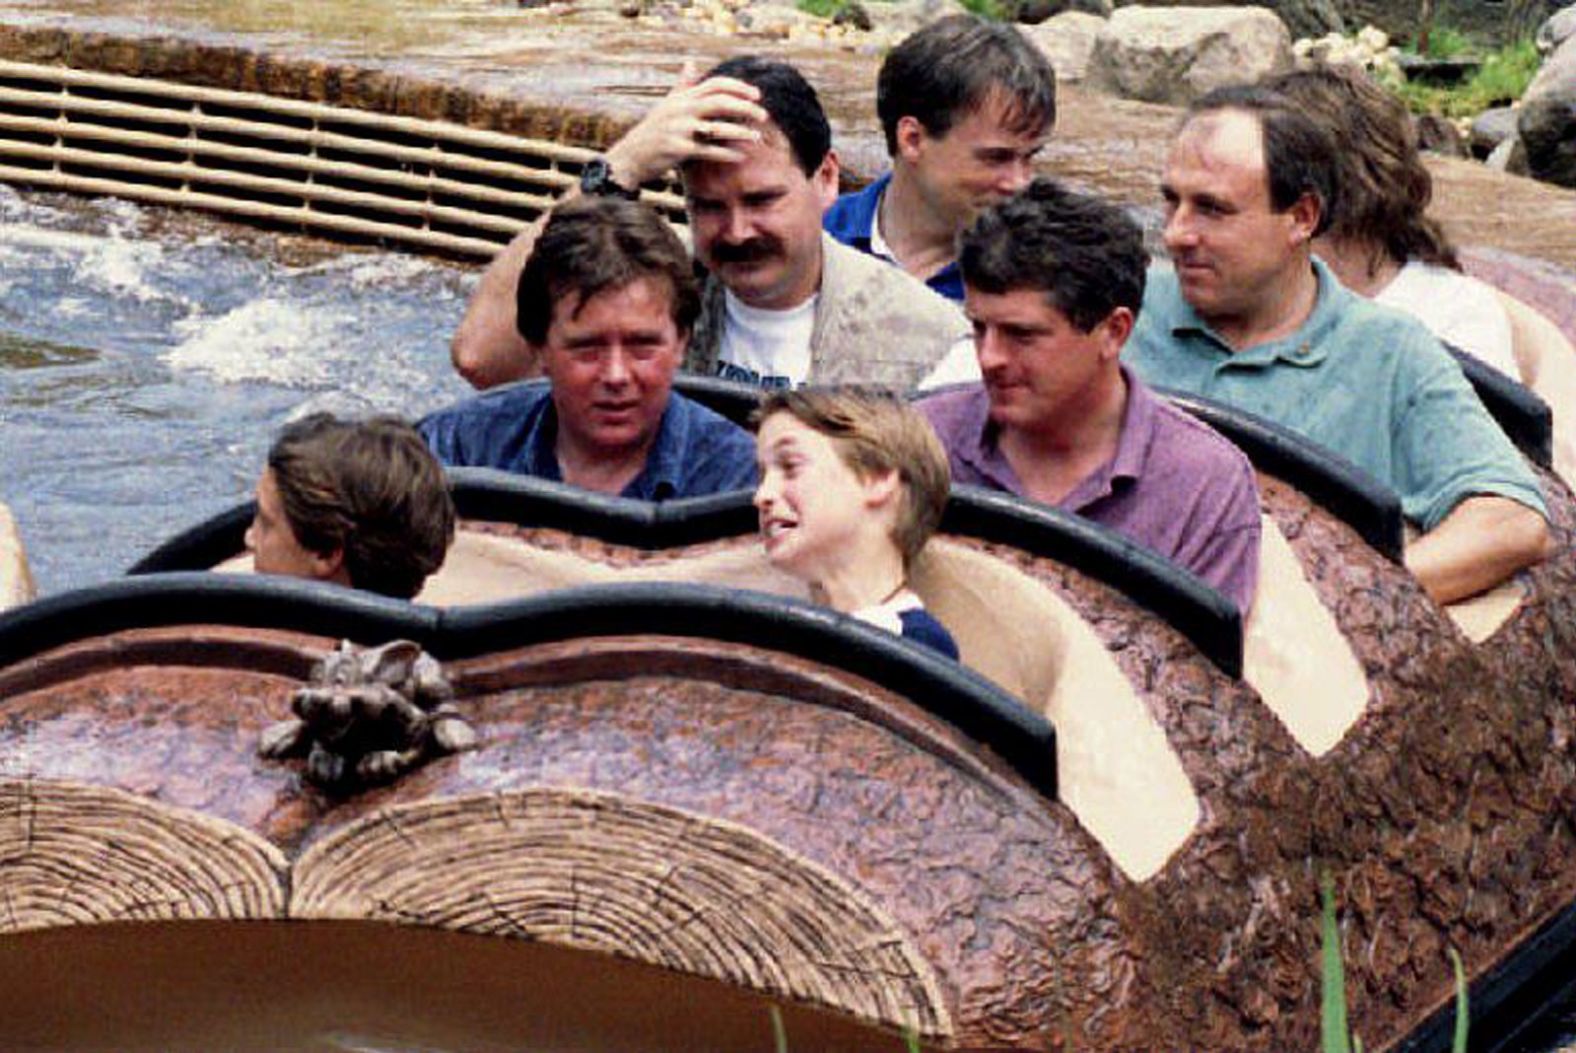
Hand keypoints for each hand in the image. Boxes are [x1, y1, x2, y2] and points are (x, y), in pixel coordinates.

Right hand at [605, 62, 766, 186]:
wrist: (631, 156)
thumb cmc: (653, 131)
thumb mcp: (667, 105)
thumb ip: (682, 85)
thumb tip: (691, 63)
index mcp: (682, 98)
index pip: (715, 84)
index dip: (739, 87)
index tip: (757, 95)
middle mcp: (681, 109)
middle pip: (720, 102)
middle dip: (745, 107)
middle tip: (763, 115)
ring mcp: (679, 129)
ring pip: (717, 128)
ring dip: (740, 133)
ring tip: (756, 138)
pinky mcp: (678, 149)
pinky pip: (708, 151)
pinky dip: (726, 154)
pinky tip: (740, 156)